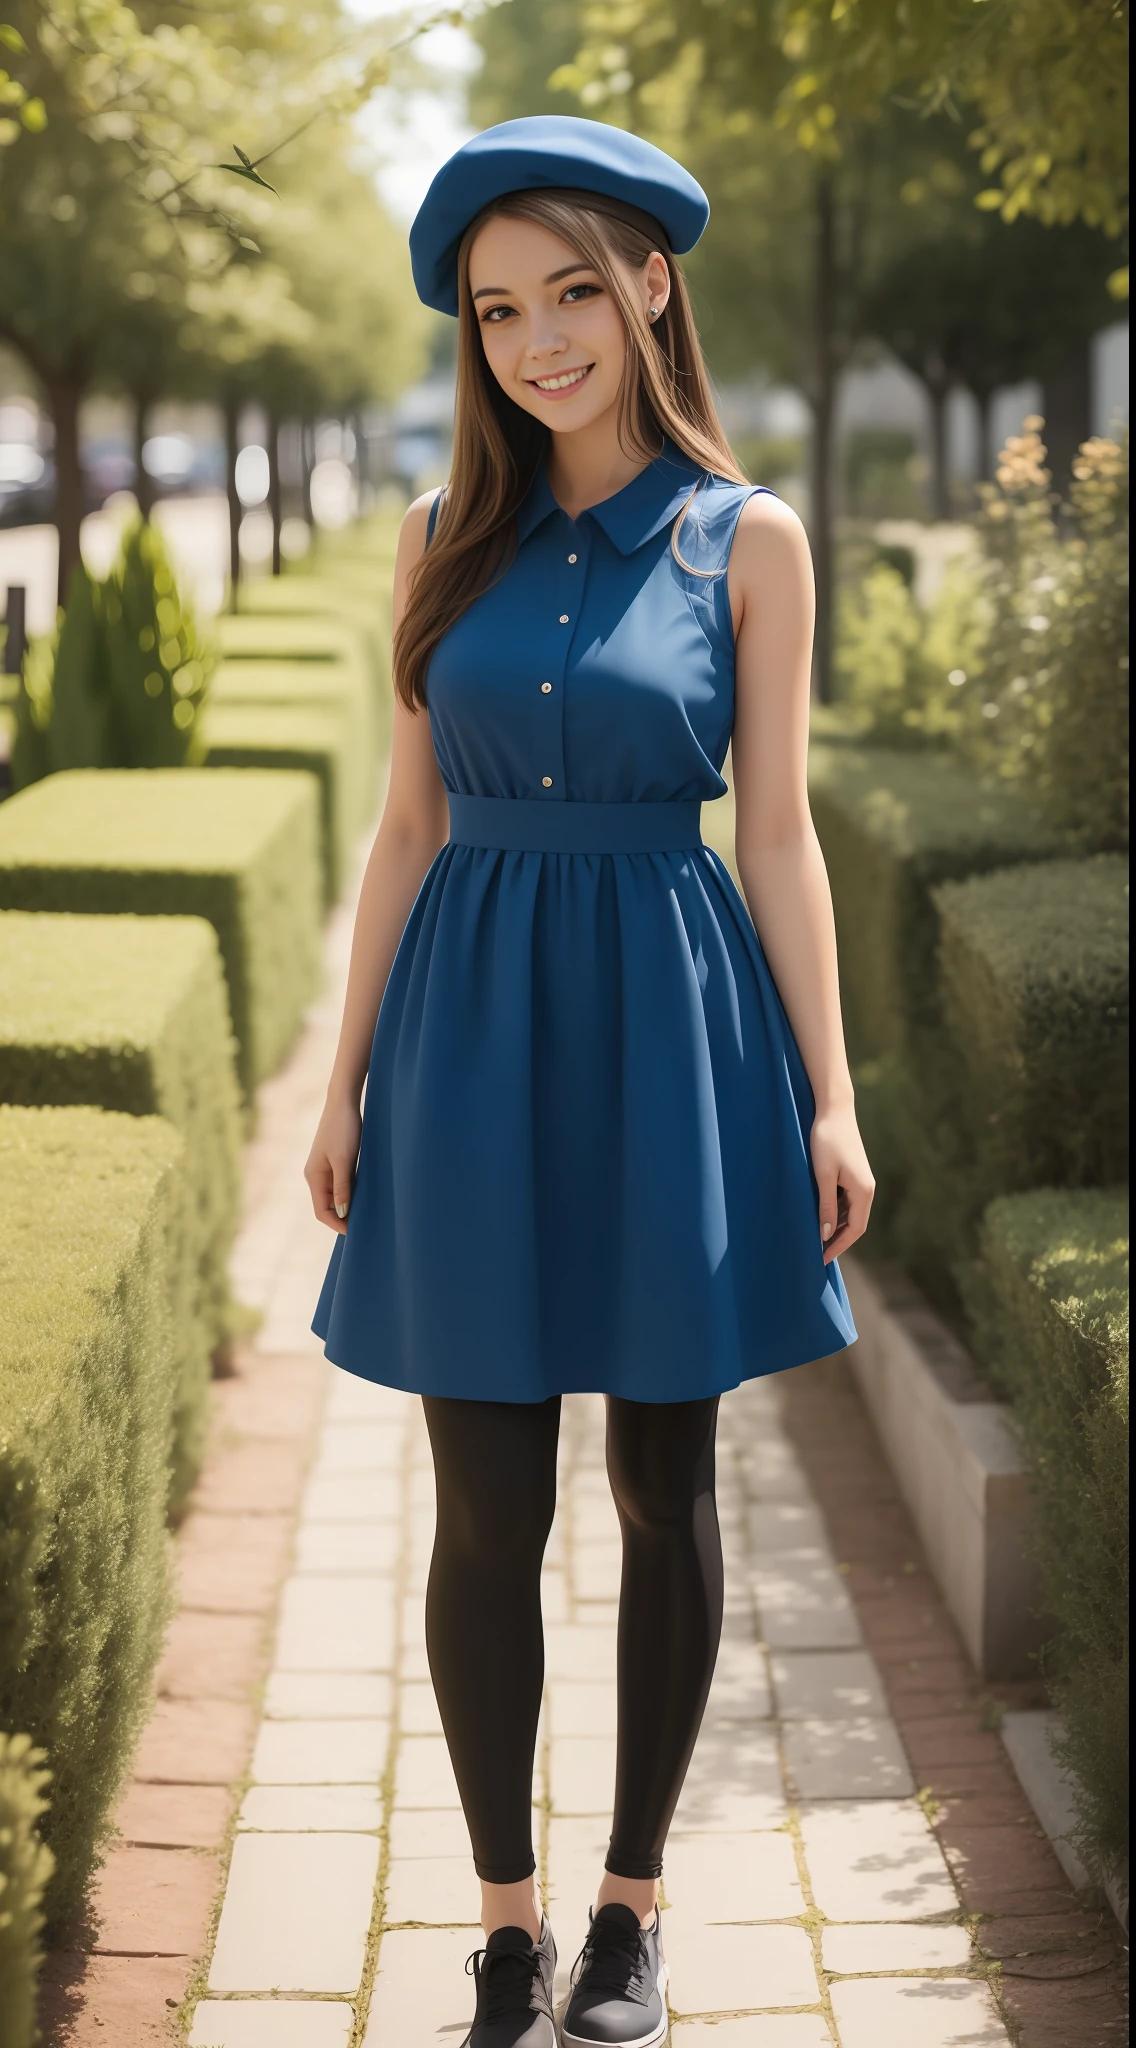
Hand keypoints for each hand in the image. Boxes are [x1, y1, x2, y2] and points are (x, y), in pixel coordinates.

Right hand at [304, 1095, 361, 1234]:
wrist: (343, 1102)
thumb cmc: (343, 1129)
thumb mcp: (344, 1160)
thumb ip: (342, 1187)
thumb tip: (342, 1213)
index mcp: (314, 1177)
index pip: (322, 1212)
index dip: (338, 1224)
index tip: (357, 1232)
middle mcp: (316, 1175)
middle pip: (327, 1207)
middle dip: (343, 1218)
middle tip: (365, 1226)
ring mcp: (324, 1169)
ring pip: (334, 1197)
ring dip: (348, 1206)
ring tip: (367, 1214)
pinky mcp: (335, 1162)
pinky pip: (340, 1185)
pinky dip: (350, 1194)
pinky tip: (364, 1196)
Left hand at [810, 1101, 873, 1264]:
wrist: (834, 1111)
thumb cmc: (827, 1140)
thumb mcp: (823, 1176)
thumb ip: (826, 1206)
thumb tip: (825, 1234)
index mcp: (863, 1191)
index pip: (855, 1230)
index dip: (838, 1246)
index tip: (821, 1259)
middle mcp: (867, 1189)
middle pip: (856, 1224)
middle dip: (838, 1241)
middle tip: (817, 1255)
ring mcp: (861, 1181)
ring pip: (851, 1213)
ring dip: (836, 1227)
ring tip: (816, 1240)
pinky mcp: (854, 1175)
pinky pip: (847, 1202)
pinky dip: (836, 1213)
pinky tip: (821, 1217)